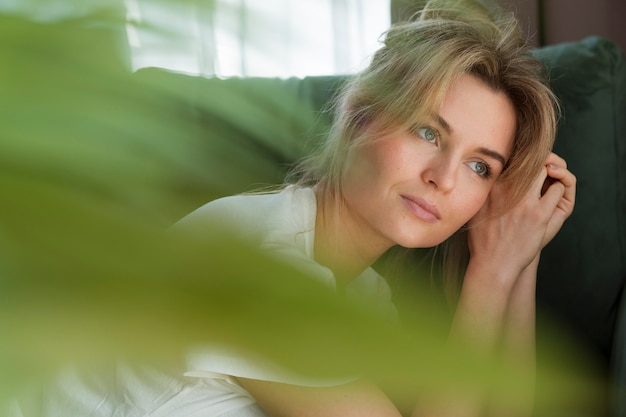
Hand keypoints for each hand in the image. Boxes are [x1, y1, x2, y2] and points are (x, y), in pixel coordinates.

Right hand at [467, 152, 575, 274]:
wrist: (492, 264)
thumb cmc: (482, 238)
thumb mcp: (474, 209)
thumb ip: (482, 189)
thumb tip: (479, 173)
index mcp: (491, 186)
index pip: (512, 157)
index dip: (522, 157)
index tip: (525, 164)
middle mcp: (507, 189)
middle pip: (531, 159)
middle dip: (540, 162)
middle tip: (542, 171)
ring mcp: (524, 201)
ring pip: (547, 171)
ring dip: (551, 175)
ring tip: (547, 184)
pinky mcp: (540, 214)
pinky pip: (557, 190)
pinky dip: (558, 191)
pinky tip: (551, 199)